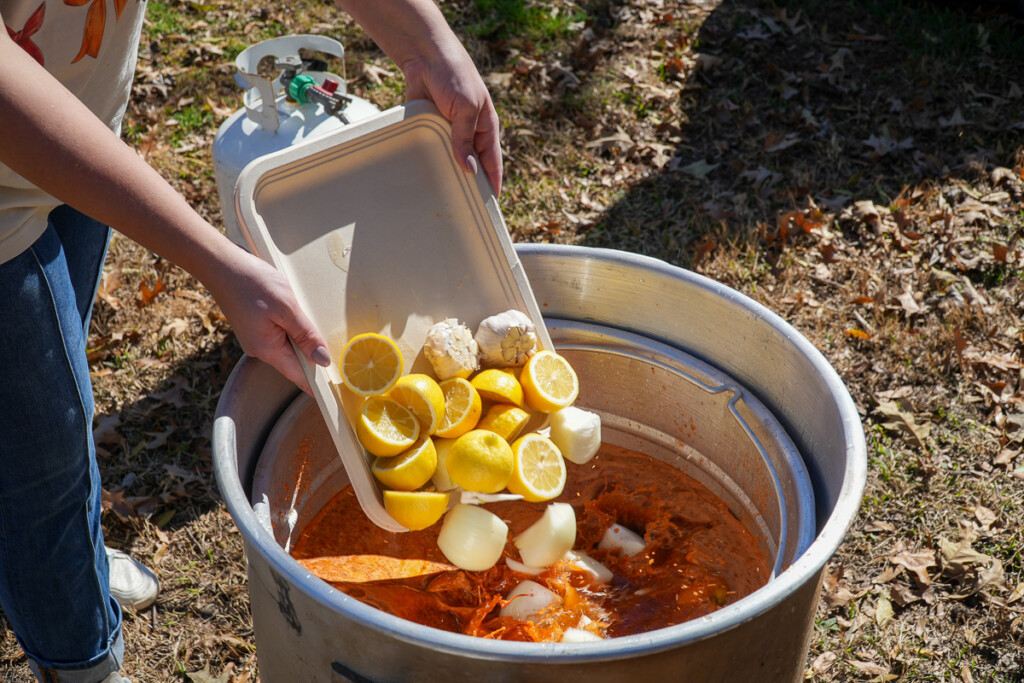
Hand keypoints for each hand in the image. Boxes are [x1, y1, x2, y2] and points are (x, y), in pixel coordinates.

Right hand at [208, 249, 330, 394]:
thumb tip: (322, 360)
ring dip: (302, 339)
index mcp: (267, 349)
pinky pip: (279, 334)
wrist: (220, 264)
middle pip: (295, 361)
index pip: (299, 376)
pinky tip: (296, 315)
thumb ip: (305, 335)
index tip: (336, 388)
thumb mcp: (286, 308)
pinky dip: (291, 328)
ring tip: (315, 326)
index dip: (318, 382)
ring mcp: (256, 337)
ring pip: (288, 346)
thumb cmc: (252, 282)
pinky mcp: (254, 326)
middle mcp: (260, 348)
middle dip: (313, 356)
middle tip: (336, 351)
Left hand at [402, 44, 501, 194]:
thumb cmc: (455, 76)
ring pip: (450, 161)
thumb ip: (465, 139)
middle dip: (468, 185)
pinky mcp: (429, 130)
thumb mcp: (466, 108)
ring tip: (443, 198)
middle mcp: (468, 134)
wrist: (425, 57)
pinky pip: (430, 151)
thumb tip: (469, 170)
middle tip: (464, 209)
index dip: (492, 184)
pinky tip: (424, 177)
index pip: (493, 163)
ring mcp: (449, 133)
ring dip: (446, 175)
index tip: (490, 207)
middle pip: (471, 166)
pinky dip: (428, 162)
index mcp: (486, 129)